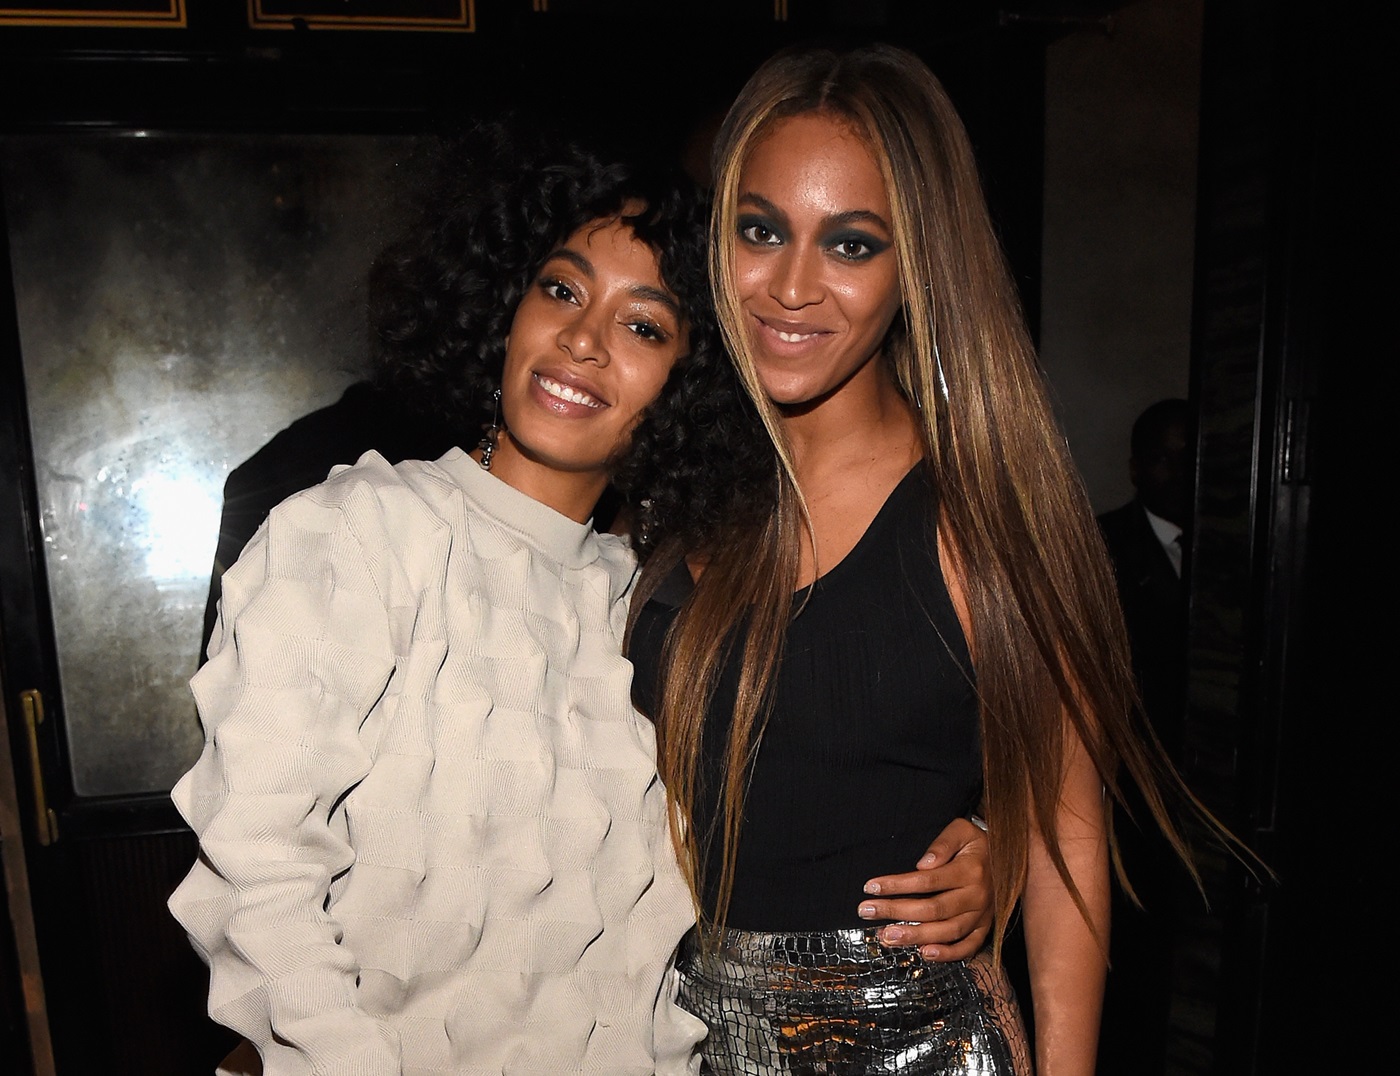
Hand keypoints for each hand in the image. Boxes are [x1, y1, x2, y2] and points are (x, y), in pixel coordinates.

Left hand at [857, 816, 991, 961]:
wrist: (1008, 857)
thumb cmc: (976, 843)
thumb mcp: (961, 830)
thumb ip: (942, 844)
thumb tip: (922, 864)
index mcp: (970, 870)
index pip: (927, 881)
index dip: (897, 885)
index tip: (871, 887)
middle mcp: (977, 896)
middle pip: (933, 909)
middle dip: (896, 911)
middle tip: (867, 912)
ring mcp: (982, 915)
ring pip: (948, 931)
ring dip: (915, 936)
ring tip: (887, 936)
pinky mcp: (985, 928)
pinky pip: (968, 947)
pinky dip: (948, 954)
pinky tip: (924, 954)